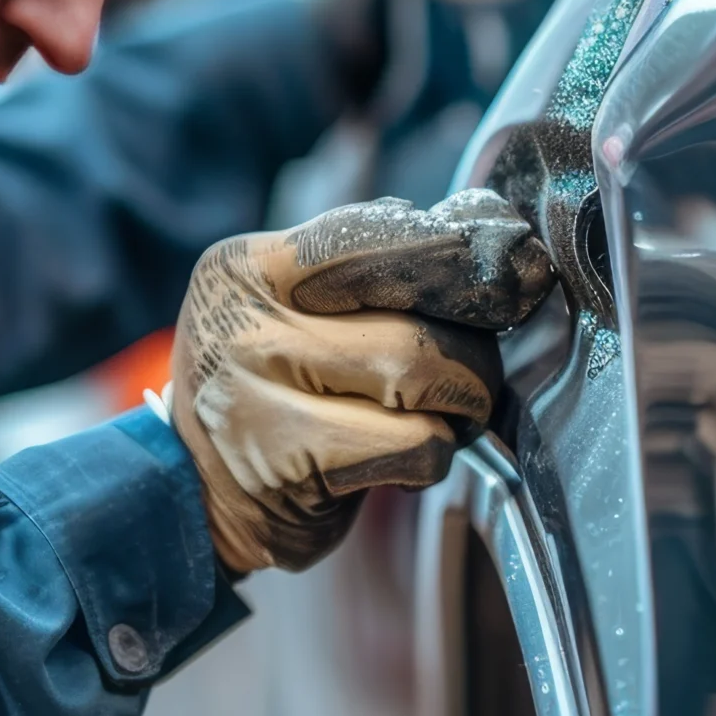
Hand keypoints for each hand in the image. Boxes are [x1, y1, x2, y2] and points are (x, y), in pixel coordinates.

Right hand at [171, 190, 553, 571]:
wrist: (201, 492)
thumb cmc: (276, 386)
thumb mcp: (295, 306)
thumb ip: (373, 262)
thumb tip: (479, 223)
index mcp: (250, 267)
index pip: (371, 234)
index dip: (454, 252)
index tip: (514, 267)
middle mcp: (246, 323)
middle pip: (412, 320)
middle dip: (472, 352)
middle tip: (473, 374)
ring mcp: (258, 394)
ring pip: (421, 379)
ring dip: (459, 405)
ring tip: (442, 414)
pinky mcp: (286, 463)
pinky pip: (414, 445)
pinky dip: (432, 454)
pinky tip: (402, 457)